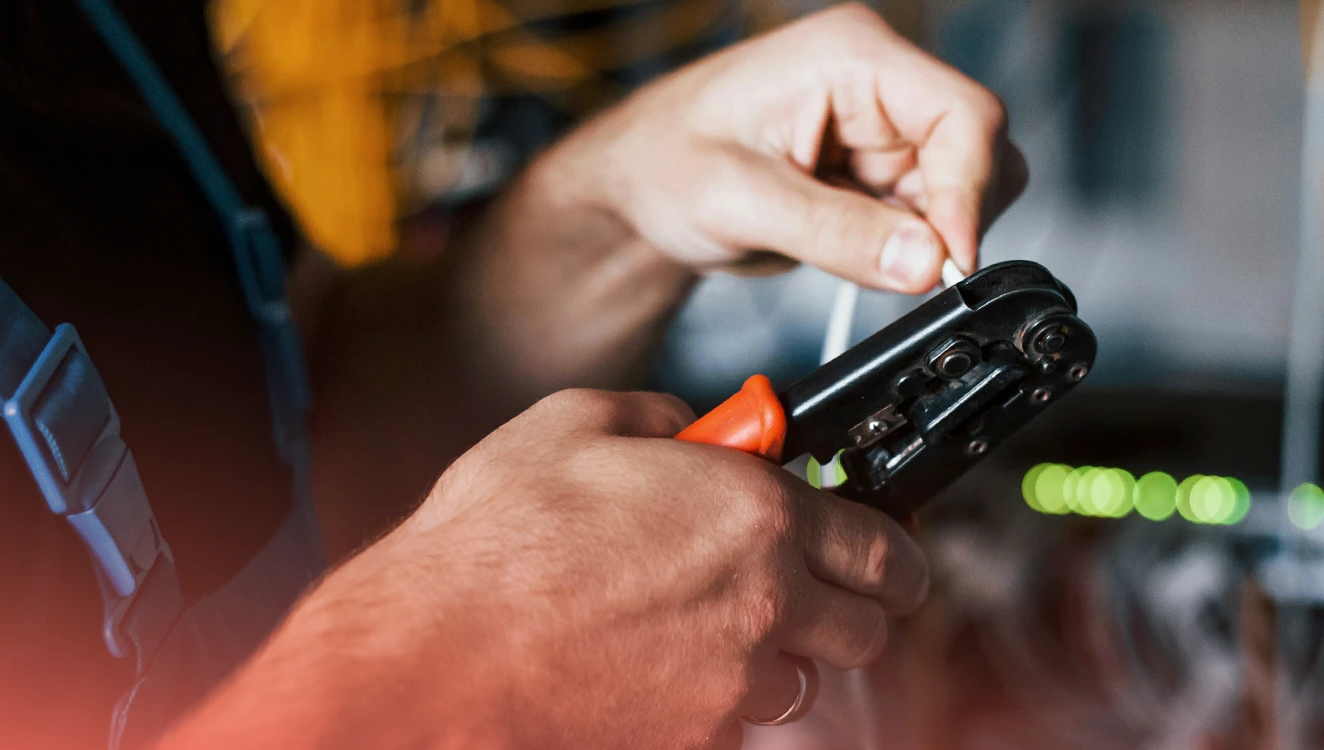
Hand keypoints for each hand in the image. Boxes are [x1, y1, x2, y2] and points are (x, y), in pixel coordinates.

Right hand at [166, 390, 927, 748]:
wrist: (436, 658)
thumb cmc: (495, 543)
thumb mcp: (572, 424)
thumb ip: (658, 418)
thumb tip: (688, 424)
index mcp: (754, 516)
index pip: (882, 546)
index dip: (887, 548)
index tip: (878, 549)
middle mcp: (763, 604)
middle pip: (868, 625)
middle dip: (847, 603)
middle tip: (802, 583)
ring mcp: (731, 684)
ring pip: (803, 680)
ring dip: (776, 653)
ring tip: (711, 625)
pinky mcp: (695, 739)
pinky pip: (736, 721)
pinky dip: (715, 698)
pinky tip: (657, 666)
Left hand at [542, 2, 1026, 292]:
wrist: (634, 190)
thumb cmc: (661, 165)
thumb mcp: (739, 201)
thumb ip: (838, 233)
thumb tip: (926, 262)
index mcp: (852, 55)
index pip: (963, 114)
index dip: (969, 193)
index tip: (949, 260)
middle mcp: (878, 81)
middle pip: (976, 152)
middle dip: (947, 219)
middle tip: (894, 266)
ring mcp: (880, 125)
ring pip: (959, 191)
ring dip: (922, 237)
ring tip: (842, 248)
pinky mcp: (876, 170)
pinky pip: (926, 216)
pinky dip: (902, 247)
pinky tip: (845, 247)